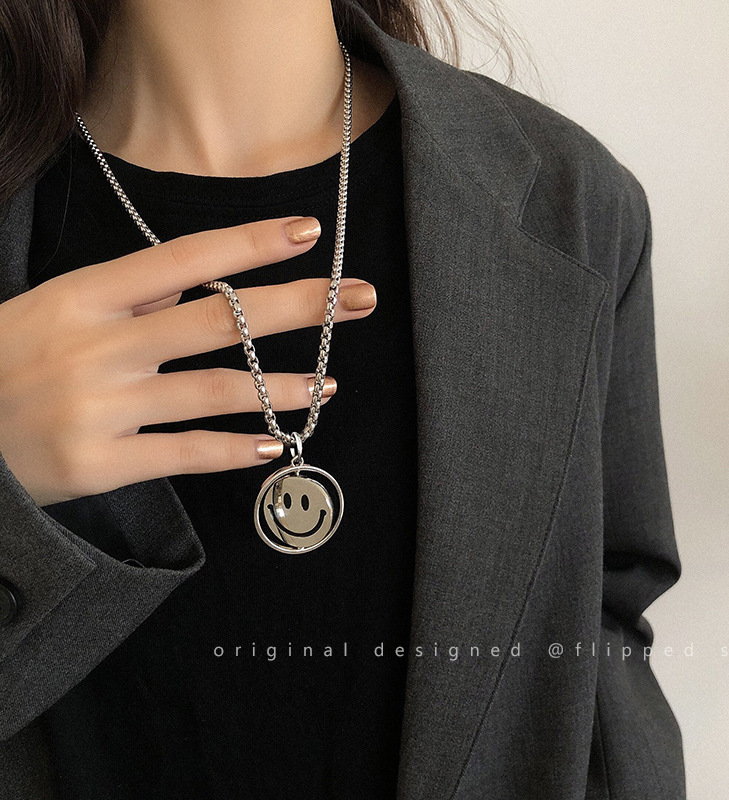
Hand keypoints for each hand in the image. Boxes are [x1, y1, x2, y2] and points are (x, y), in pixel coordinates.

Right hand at [0, 216, 375, 505]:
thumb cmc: (10, 361)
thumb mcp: (57, 308)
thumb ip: (130, 295)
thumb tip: (215, 278)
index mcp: (85, 295)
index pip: (184, 259)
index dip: (251, 243)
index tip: (308, 232)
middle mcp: (99, 346)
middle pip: (218, 319)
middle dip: (298, 305)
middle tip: (359, 299)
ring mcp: (100, 406)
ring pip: (217, 390)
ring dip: (283, 388)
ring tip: (329, 384)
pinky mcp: (100, 463)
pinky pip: (187, 452)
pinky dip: (238, 450)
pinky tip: (278, 445)